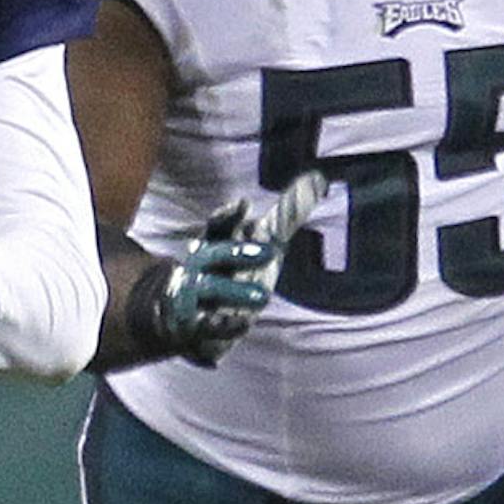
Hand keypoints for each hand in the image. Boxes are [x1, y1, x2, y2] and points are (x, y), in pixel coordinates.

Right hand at [137, 171, 327, 366]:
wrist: (182, 312)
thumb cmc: (232, 268)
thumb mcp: (262, 240)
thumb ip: (288, 213)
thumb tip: (320, 178)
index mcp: (216, 242)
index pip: (218, 226)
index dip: (229, 216)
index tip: (244, 205)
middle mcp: (201, 266)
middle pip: (213, 254)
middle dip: (238, 252)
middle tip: (271, 252)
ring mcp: (195, 295)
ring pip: (210, 288)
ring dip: (234, 291)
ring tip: (263, 297)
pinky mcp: (197, 324)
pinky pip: (207, 325)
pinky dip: (223, 325)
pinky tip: (242, 324)